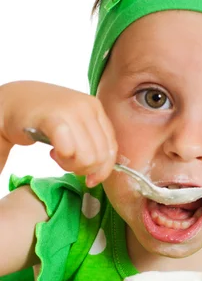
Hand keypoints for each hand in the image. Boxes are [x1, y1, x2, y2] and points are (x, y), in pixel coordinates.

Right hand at [0, 81, 116, 185]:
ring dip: (71, 165)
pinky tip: (52, 152)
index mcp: (96, 108)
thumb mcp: (74, 126)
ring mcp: (71, 111)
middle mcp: (87, 107)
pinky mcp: (53, 118)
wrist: (9, 101)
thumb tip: (101, 174)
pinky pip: (68, 150)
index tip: (89, 178)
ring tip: (58, 156)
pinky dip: (62, 159)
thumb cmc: (42, 117)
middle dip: (83, 168)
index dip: (103, 170)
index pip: (112, 148)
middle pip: (100, 157)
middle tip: (66, 161)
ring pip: (87, 158)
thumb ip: (91, 143)